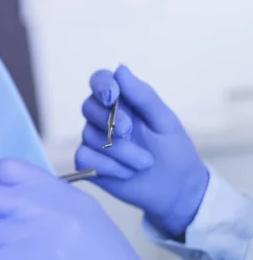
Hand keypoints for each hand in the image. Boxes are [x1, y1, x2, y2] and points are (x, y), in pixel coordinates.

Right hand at [75, 65, 208, 236]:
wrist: (176, 190)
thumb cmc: (173, 152)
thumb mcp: (165, 121)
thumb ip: (143, 96)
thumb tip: (121, 70)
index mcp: (123, 102)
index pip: (100, 81)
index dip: (101, 85)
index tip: (113, 97)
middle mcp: (103, 119)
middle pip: (88, 107)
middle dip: (110, 120)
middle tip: (132, 133)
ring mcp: (94, 141)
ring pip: (90, 136)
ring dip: (120, 151)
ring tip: (143, 163)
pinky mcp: (89, 163)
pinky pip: (84, 157)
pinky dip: (107, 166)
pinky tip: (126, 173)